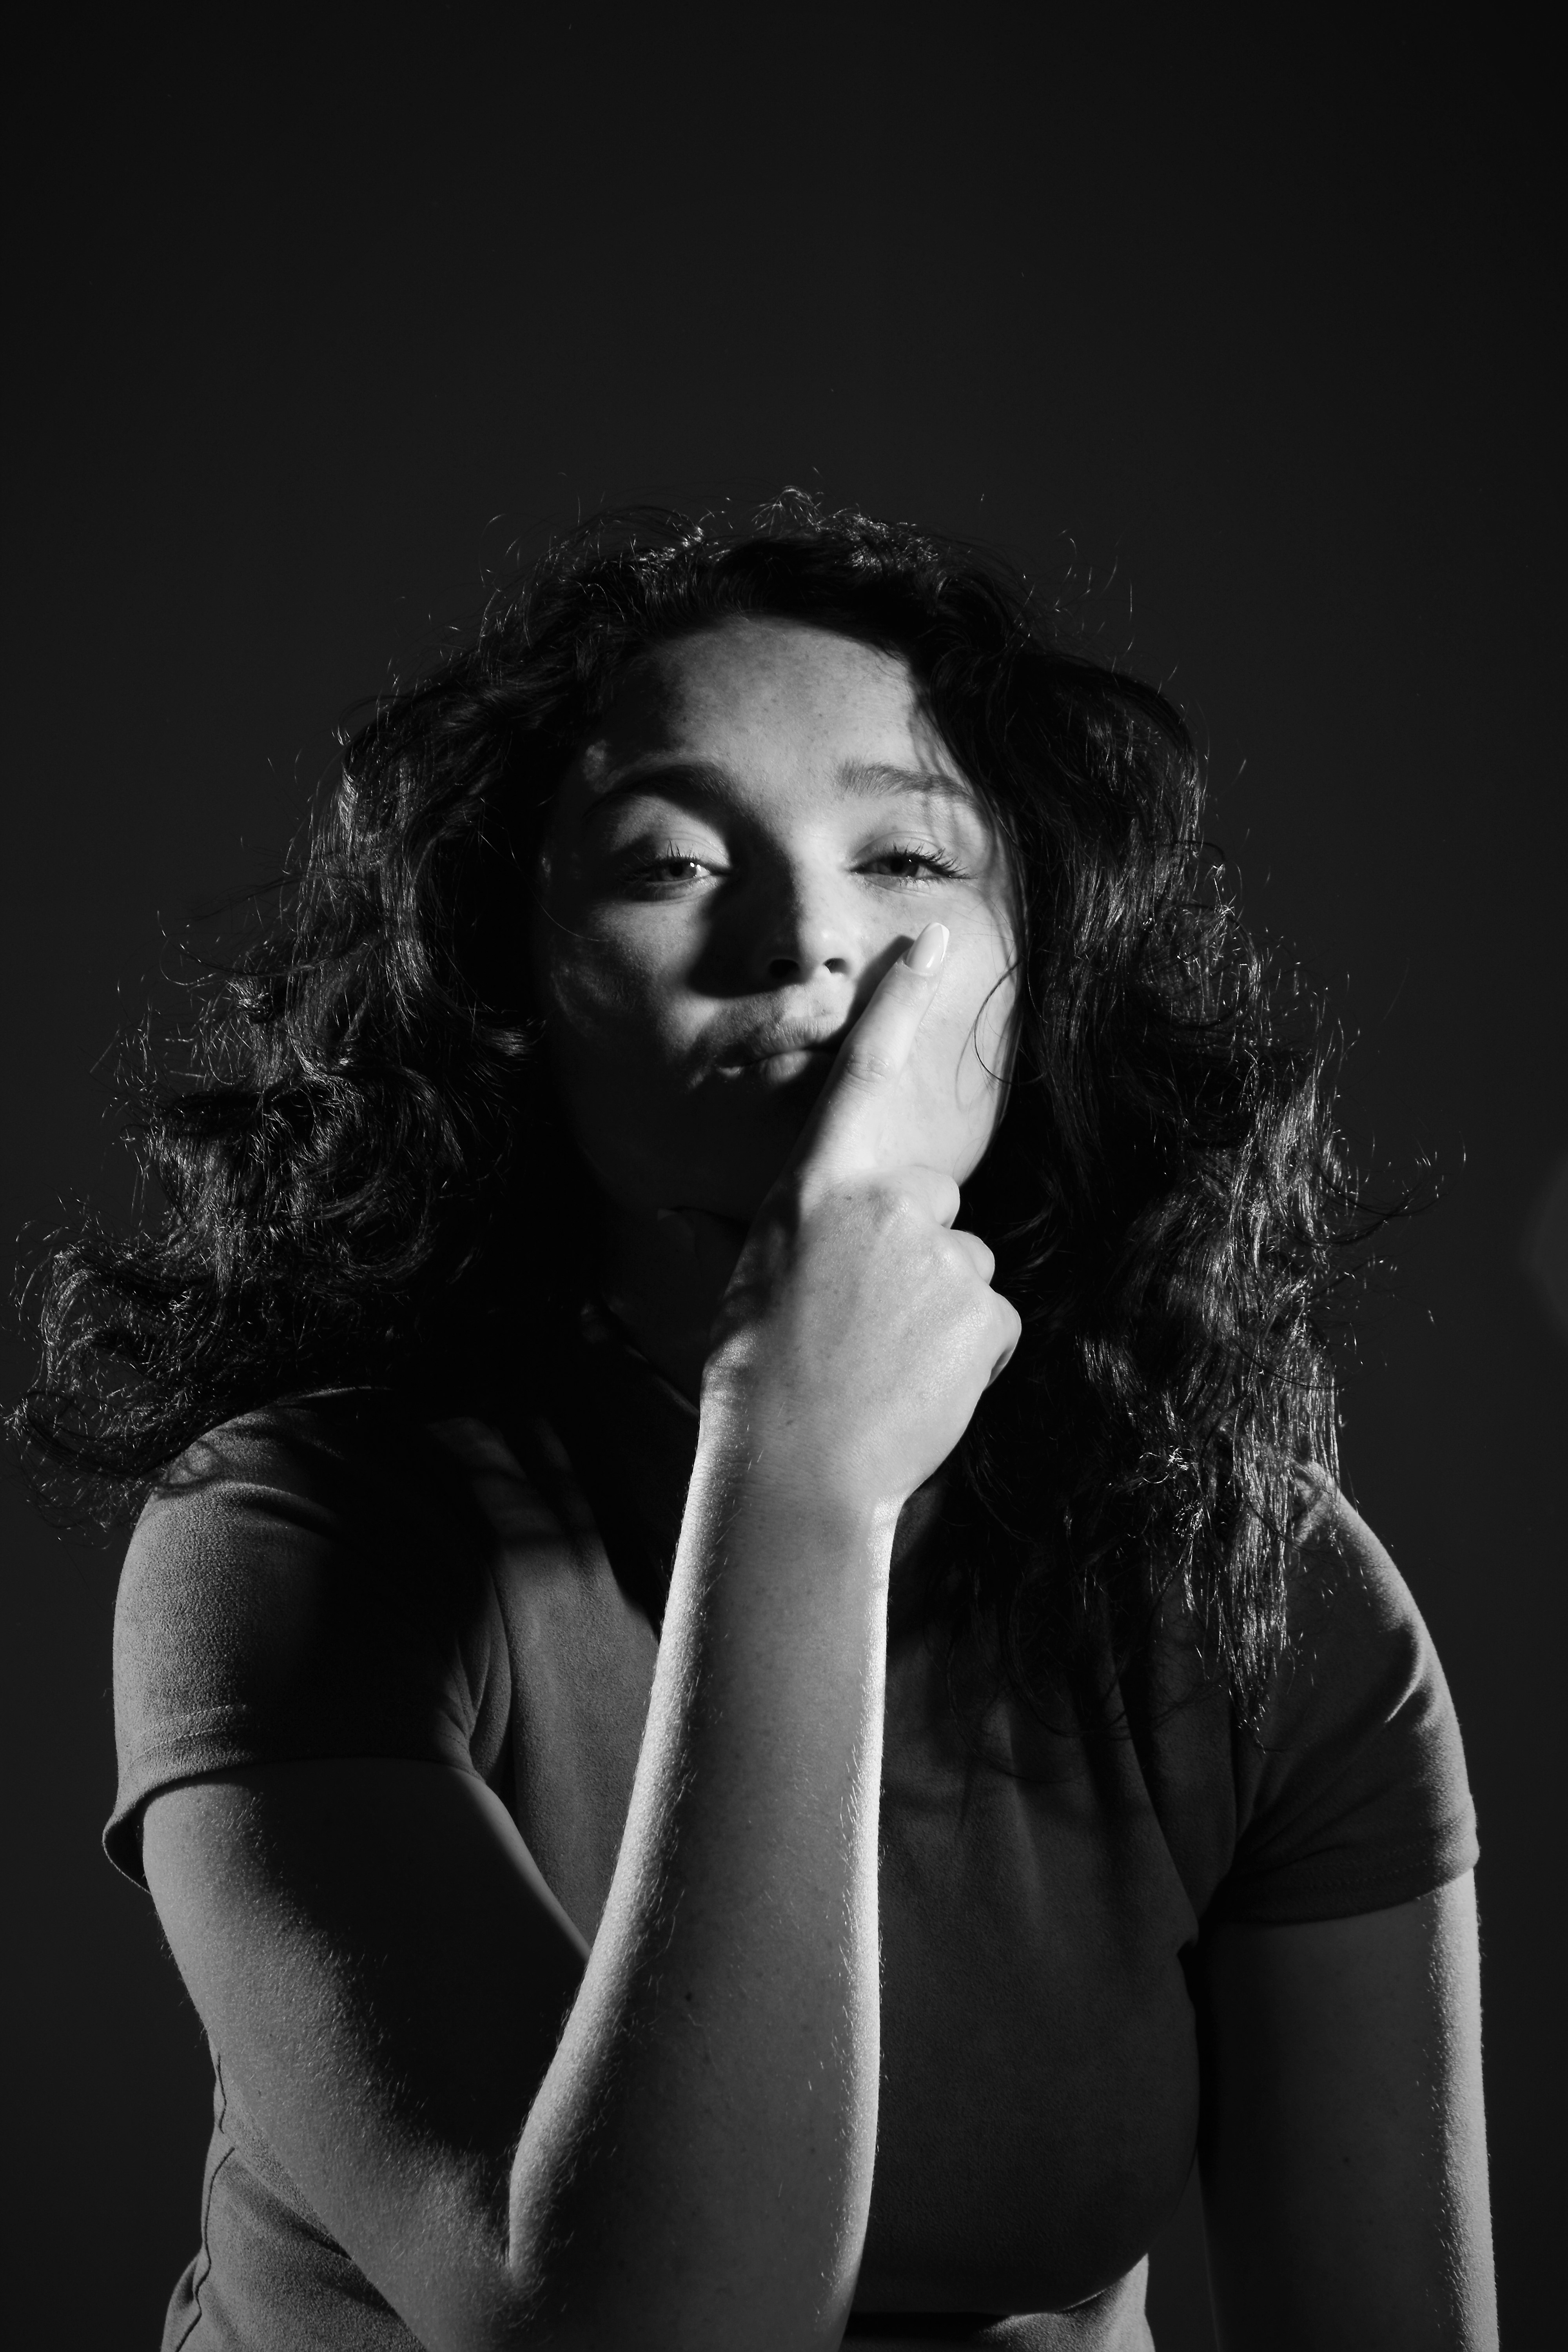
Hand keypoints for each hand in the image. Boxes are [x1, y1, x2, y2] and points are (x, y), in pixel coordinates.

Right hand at [694, 922, 1021, 1519]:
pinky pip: (990, 1320)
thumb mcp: (743, 1281)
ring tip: (883, 1362)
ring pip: (960, 1263)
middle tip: (861, 1322)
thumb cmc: (755, 1378)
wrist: (794, 1467)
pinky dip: (967, 1354)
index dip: (897, 997)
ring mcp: (941, 1251)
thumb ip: (760, 1231)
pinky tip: (919, 1385)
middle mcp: (885, 1203)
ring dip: (935, 1308)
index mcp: (815, 1188)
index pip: (861, 1071)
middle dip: (911, 1250)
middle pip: (930, 1199)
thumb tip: (662, 1207)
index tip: (934, 936)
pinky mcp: (983, 1307)